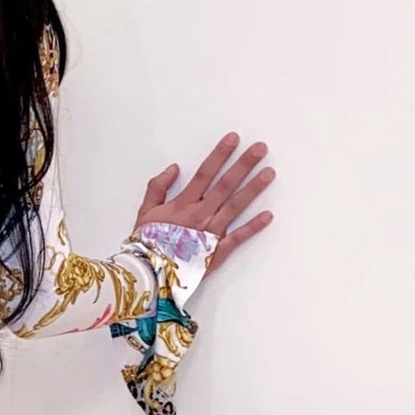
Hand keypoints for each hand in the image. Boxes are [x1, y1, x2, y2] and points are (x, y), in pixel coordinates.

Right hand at [135, 133, 275, 274]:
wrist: (147, 275)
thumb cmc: (145, 244)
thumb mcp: (144, 212)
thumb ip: (157, 188)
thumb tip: (174, 167)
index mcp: (182, 205)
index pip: (204, 174)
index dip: (219, 155)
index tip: (233, 139)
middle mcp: (199, 215)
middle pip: (225, 185)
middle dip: (243, 165)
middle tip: (260, 148)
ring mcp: (211, 233)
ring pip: (235, 207)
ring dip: (253, 189)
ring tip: (269, 172)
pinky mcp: (217, 252)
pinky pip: (238, 238)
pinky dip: (253, 227)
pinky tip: (268, 215)